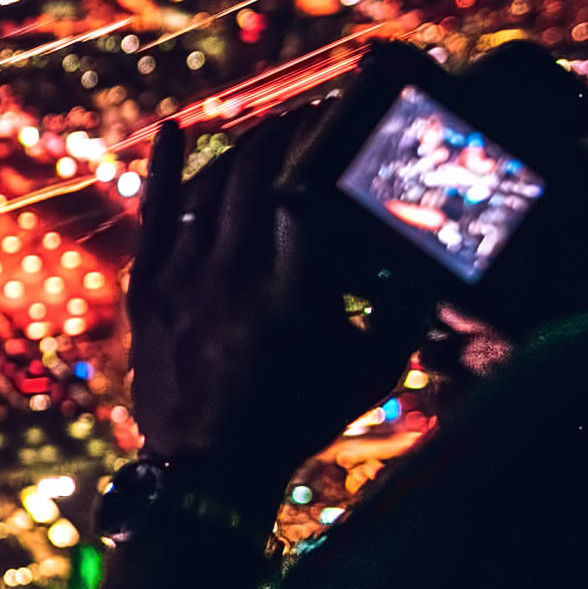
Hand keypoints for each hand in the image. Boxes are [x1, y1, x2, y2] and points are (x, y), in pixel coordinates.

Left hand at [125, 112, 415, 502]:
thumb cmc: (299, 418)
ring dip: (243, 146)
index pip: (307, 187)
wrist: (208, 471)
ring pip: (212, 185)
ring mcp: (185, 281)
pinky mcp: (149, 289)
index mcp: (296, 294)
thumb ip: (406, 312)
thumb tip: (438, 259)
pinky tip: (173, 130)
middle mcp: (236, 278)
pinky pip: (155, 214)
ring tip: (270, 131)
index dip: (323, 139)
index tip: (341, 116)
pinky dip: (166, 167)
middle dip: (287, 131)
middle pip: (258, 173)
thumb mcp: (371, 372)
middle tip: (311, 116)